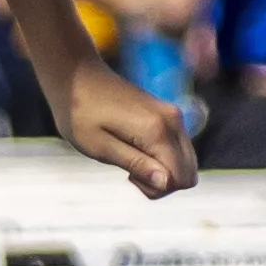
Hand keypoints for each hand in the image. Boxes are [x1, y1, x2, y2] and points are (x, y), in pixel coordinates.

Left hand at [56, 57, 194, 204]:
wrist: (76, 76)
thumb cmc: (80, 113)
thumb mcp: (99, 146)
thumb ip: (135, 164)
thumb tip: (166, 182)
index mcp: (156, 130)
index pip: (179, 178)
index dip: (156, 189)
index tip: (129, 177)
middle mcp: (172, 120)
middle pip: (188, 173)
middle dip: (162, 183)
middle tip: (130, 172)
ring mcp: (172, 114)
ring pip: (186, 162)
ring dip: (162, 172)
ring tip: (130, 160)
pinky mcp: (168, 113)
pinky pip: (178, 148)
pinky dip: (162, 158)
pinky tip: (136, 150)